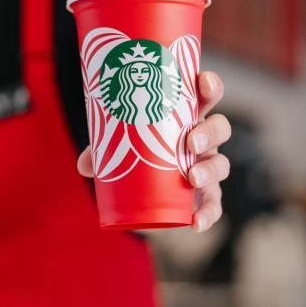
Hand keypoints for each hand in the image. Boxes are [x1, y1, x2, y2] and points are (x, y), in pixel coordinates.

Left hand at [77, 71, 231, 232]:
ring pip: (221, 164)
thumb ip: (101, 149)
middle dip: (209, 133)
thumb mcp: (118, 142)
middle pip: (220, 128)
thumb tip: (84, 164)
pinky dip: (209, 214)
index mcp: (187, 114)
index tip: (204, 83)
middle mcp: (203, 138)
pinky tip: (196, 222)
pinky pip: (214, 203)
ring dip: (210, 170)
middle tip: (190, 143)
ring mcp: (207, 165)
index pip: (208, 94)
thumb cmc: (135, 147)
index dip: (211, 86)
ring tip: (192, 178)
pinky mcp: (205, 193)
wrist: (145, 183)